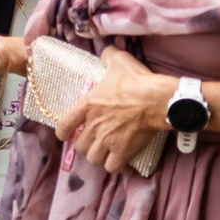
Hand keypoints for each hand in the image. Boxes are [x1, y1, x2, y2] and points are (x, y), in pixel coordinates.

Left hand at [56, 45, 174, 172]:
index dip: (62, 132)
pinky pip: (112, 167)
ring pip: (93, 158)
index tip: (64, 135)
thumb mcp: (118, 61)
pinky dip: (115, 166)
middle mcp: (94, 125)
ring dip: (98, 156)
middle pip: (79, 146)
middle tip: (93, 141)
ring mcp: (108, 140)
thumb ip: (108, 56)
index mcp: (87, 104)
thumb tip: (106, 52)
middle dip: (85, 145)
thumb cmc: (136, 80)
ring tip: (104, 152)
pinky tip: (119, 161)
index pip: (64, 123)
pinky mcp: (123, 150)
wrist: (157, 99)